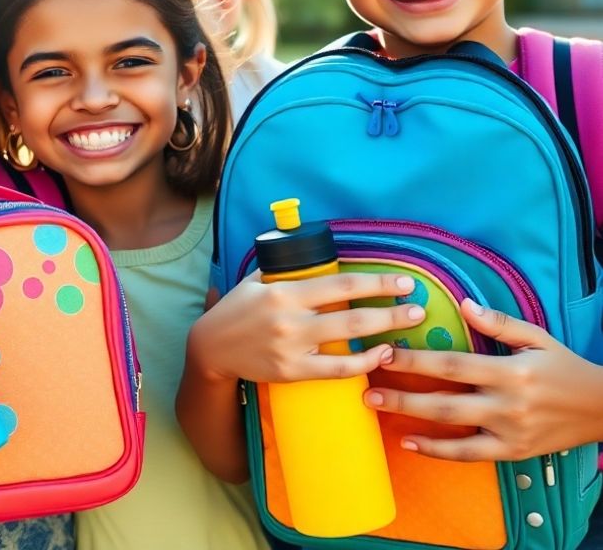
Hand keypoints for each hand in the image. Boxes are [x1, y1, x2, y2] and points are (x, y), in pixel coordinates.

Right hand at [190, 272, 425, 383]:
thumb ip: (287, 272)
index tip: (402, 283)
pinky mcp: (292, 372)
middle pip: (353, 314)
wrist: (211, 348)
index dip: (376, 283)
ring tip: (408, 329)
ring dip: (385, 335)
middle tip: (418, 307)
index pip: (341, 284)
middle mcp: (290, 319)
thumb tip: (320, 258)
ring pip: (349, 341)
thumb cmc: (236, 310)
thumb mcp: (256, 281)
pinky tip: (380, 355)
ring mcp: (292, 348)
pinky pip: (336, 369)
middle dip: (391, 311)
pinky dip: (363, 362)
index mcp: (284, 292)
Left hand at [365, 298, 602, 460]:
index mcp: (510, 371)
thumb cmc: (565, 368)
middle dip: (402, 395)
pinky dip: (437, 451)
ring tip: (377, 409)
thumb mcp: (538, 338)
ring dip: (410, 420)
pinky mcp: (510, 451)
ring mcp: (508, 431)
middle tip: (366, 388)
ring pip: (452, 428)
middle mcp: (507, 403)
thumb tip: (463, 303)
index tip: (383, 352)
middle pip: (445, 399)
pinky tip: (409, 443)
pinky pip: (467, 455)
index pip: (453, 364)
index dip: (415, 360)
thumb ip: (499, 323)